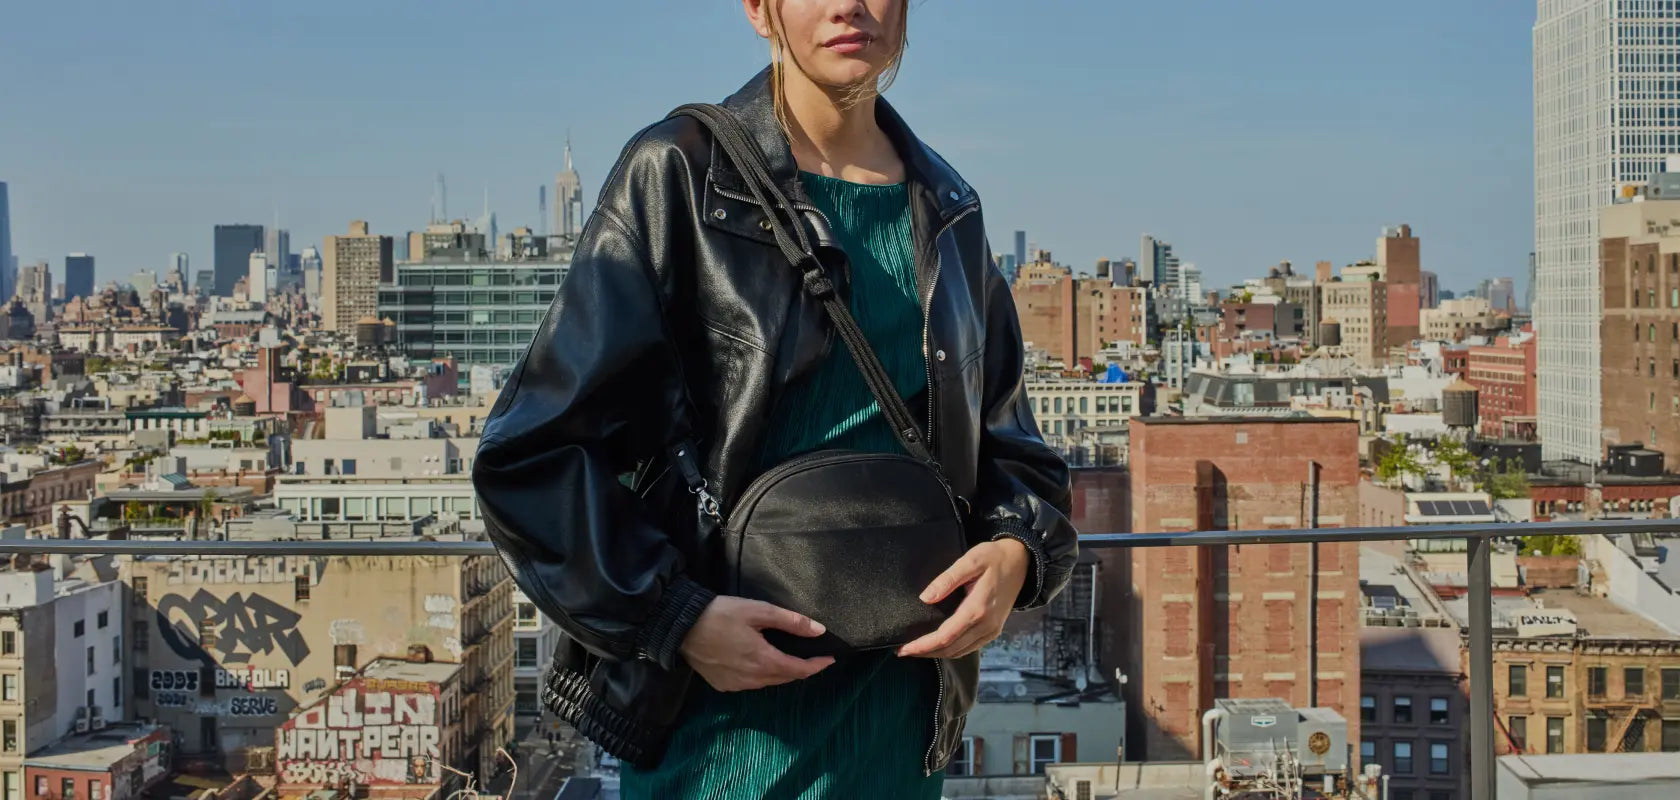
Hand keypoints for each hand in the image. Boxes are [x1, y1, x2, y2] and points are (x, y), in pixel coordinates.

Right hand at [679, 596, 834, 691]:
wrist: (681, 627)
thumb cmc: (721, 614)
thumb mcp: (758, 611)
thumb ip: (791, 621)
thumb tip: (818, 631)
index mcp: (763, 660)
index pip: (799, 670)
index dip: (817, 666)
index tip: (830, 660)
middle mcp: (752, 679)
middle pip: (785, 678)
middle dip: (800, 669)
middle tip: (811, 657)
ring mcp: (736, 685)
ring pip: (767, 683)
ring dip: (780, 673)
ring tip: (787, 658)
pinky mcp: (723, 686)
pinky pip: (749, 684)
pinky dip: (760, 676)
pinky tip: (758, 663)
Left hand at [898, 538, 1029, 658]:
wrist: (1022, 561)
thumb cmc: (994, 557)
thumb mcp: (970, 560)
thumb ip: (947, 579)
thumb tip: (925, 598)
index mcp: (977, 609)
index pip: (944, 637)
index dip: (922, 645)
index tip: (902, 648)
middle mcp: (985, 625)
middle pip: (950, 649)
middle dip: (924, 652)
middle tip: (902, 650)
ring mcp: (991, 630)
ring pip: (959, 652)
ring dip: (936, 654)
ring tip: (915, 650)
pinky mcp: (993, 630)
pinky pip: (969, 647)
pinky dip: (951, 650)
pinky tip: (938, 645)